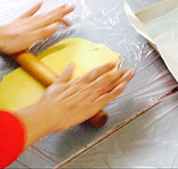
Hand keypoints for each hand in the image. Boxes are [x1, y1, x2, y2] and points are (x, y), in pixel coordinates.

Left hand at [0, 3, 72, 54]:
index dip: (64, 15)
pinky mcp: (20, 21)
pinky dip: (35, 8)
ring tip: (61, 5)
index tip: (72, 11)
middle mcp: (35, 21)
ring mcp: (27, 20)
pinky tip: (39, 3)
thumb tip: (58, 25)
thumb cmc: (14, 41)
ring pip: (44, 13)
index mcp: (39, 25)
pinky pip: (30, 12)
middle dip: (61, 10)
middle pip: (51, 14)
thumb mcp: (32, 38)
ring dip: (53, 10)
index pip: (54, 18)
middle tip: (71, 6)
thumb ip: (45, 31)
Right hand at [16, 62, 133, 147]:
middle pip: (106, 78)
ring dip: (121, 79)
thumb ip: (65, 75)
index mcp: (78, 82)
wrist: (47, 114)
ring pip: (109, 85)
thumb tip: (70, 65)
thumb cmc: (48, 103)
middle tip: (128, 69)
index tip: (113, 63)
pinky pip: (108, 97)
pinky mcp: (93, 106)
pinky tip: (123, 86)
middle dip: (118, 73)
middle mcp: (87, 87)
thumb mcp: (55, 85)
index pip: (95, 72)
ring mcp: (91, 96)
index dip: (105, 67)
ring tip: (130, 74)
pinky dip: (116, 91)